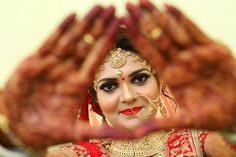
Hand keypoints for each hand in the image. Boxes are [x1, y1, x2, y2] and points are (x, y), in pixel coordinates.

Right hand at [2, 6, 119, 147]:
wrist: (17, 128)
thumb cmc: (45, 131)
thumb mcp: (76, 132)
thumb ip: (104, 132)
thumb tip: (134, 136)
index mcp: (79, 84)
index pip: (98, 58)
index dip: (109, 42)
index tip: (121, 27)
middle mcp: (68, 71)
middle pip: (88, 44)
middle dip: (100, 27)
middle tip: (114, 9)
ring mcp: (52, 64)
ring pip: (72, 39)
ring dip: (85, 23)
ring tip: (98, 8)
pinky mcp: (35, 62)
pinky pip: (50, 42)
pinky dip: (61, 29)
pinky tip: (73, 16)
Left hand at [124, 0, 235, 135]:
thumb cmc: (214, 116)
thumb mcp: (186, 120)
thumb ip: (161, 123)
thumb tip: (135, 134)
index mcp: (170, 76)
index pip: (149, 53)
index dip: (136, 39)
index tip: (123, 25)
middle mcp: (180, 62)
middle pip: (157, 38)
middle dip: (143, 22)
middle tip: (128, 6)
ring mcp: (194, 53)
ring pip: (173, 31)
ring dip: (158, 16)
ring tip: (144, 2)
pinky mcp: (211, 48)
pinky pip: (194, 30)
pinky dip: (182, 19)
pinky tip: (169, 7)